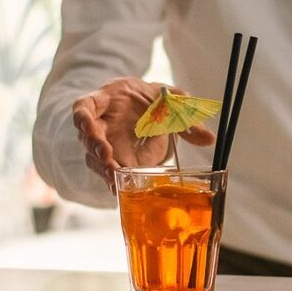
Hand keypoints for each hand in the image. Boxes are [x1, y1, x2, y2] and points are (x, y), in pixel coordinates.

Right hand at [71, 78, 216, 189]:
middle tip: (106, 158)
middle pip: (87, 136)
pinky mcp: (111, 161)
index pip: (84, 107)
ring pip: (94, 158)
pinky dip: (112, 181)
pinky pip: (106, 172)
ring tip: (114, 177)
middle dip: (94, 147)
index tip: (86, 126)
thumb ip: (186, 115)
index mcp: (107, 100)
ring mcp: (102, 144)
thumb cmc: (151, 100)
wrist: (146, 110)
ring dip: (103, 168)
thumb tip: (209, 139)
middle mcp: (99, 123)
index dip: (82, 117)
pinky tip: (118, 190)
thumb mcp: (170, 101)